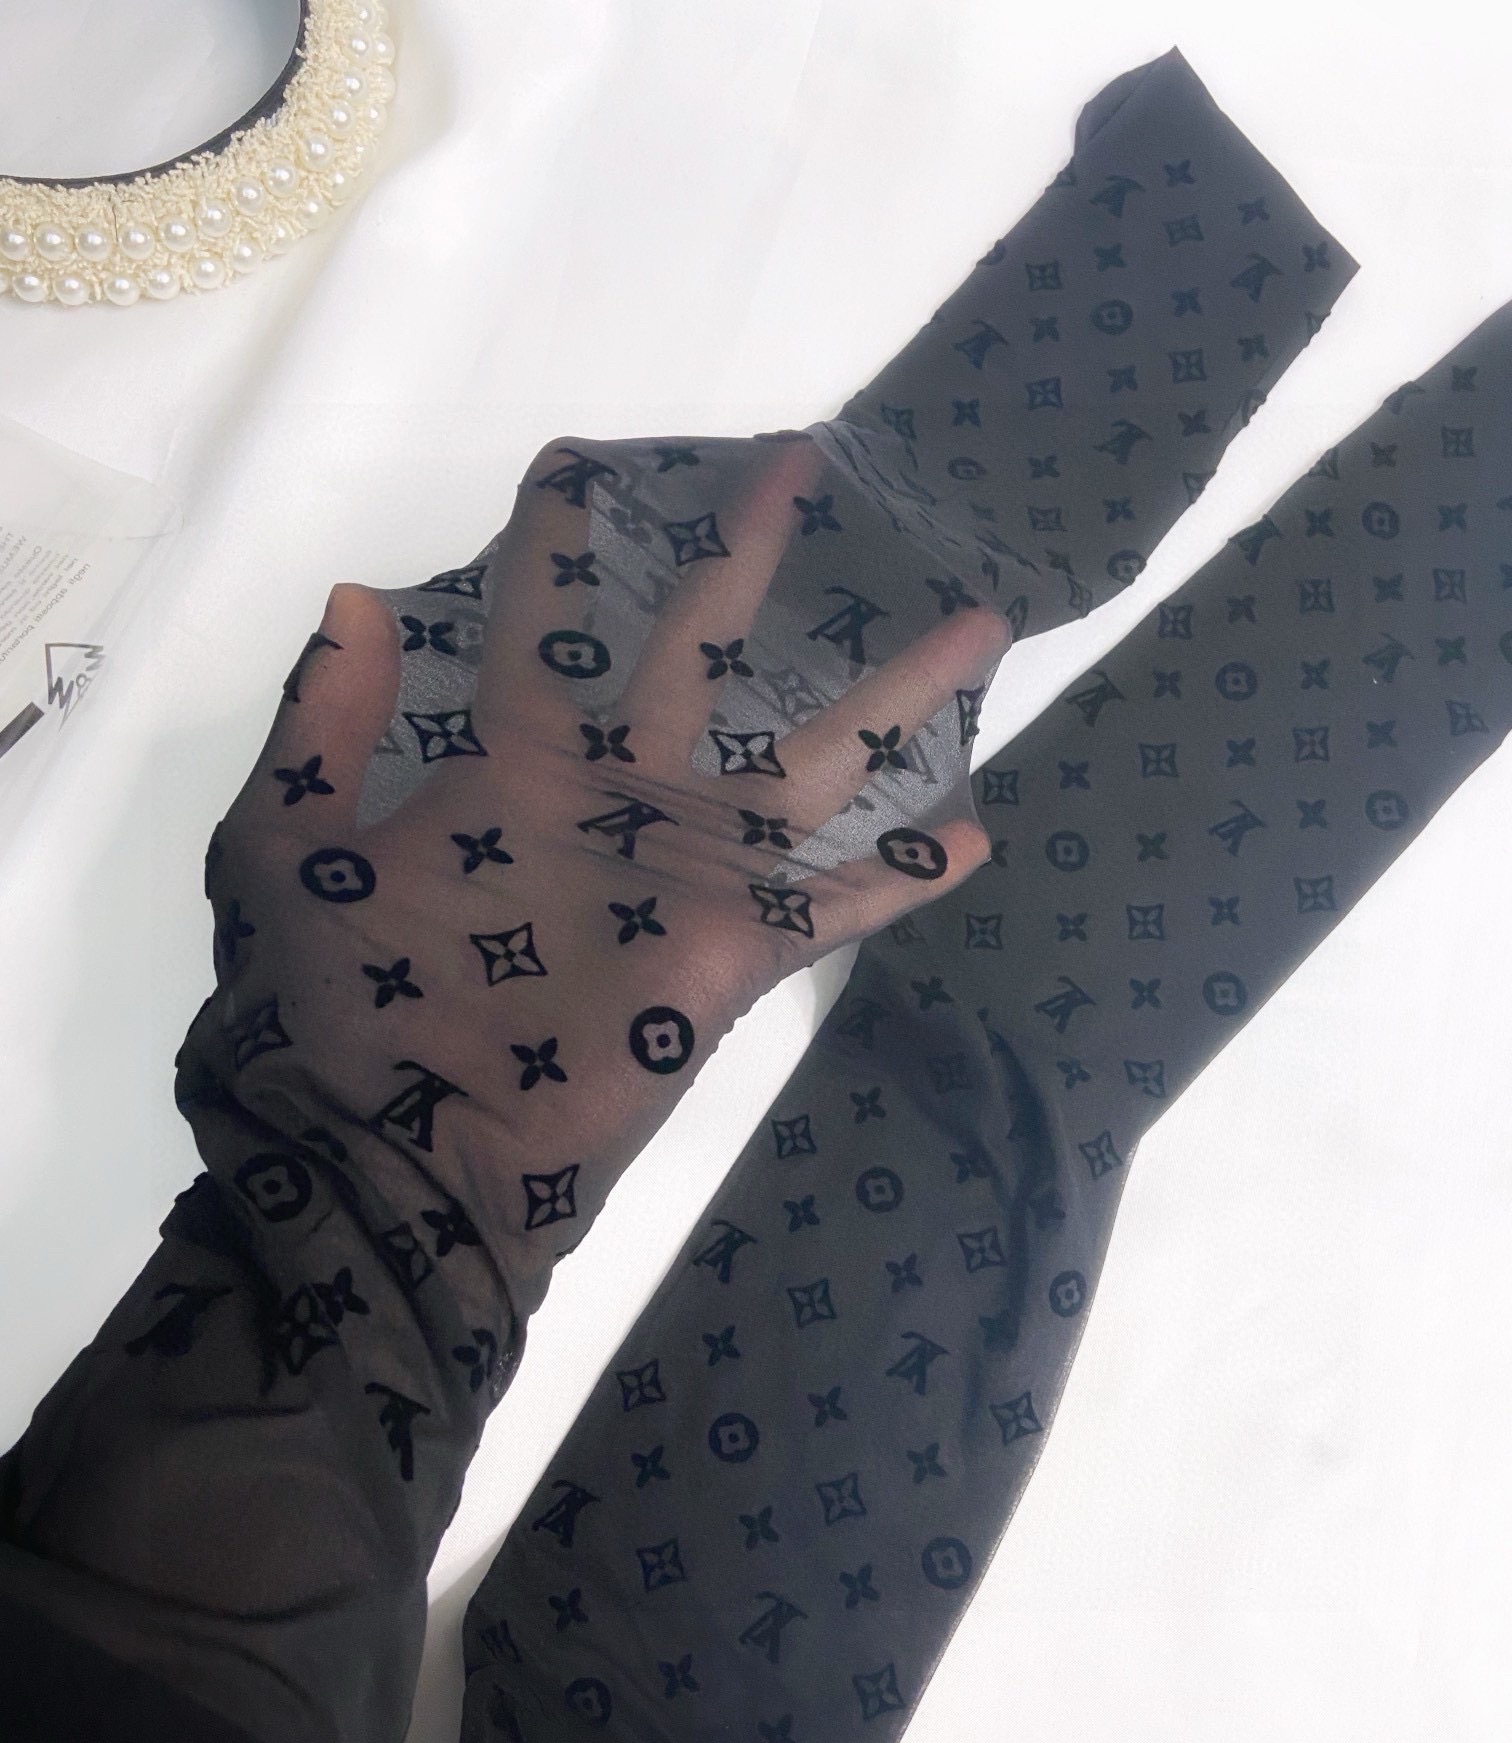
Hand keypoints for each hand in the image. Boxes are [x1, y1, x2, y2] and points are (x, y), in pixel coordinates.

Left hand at [192, 435, 1007, 1324]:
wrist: (399, 1150)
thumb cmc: (332, 1004)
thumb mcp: (285, 846)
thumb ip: (323, 727)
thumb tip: (357, 599)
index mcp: (512, 762)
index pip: (544, 624)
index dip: (555, 542)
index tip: (578, 455)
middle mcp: (617, 795)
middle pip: (703, 645)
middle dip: (748, 553)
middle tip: (802, 461)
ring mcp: (687, 870)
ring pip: (810, 757)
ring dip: (894, 692)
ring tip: (982, 619)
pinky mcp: (733, 952)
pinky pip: (837, 906)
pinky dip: (904, 877)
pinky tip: (977, 833)